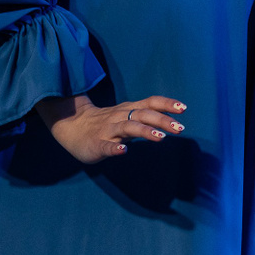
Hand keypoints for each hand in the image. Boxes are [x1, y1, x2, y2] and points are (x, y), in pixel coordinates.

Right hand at [36, 93, 186, 164]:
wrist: (70, 127)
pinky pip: (106, 146)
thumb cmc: (104, 123)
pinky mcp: (97, 144)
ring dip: (144, 131)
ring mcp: (107, 131)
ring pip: (127, 128)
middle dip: (162, 120)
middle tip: (180, 128)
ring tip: (160, 137)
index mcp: (127, 110)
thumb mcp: (125, 115)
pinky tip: (123, 151)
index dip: (166, 104)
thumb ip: (144, 117)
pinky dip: (115, 148)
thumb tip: (171, 119)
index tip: (183, 108)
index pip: (149, 103)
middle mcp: (119, 117)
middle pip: (142, 115)